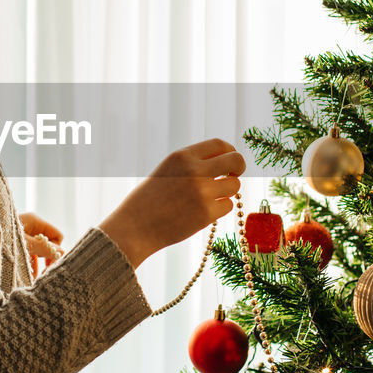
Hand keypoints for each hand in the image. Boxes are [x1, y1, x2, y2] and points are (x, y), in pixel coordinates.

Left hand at [19, 211, 63, 277]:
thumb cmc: (1, 236)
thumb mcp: (23, 243)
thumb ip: (41, 248)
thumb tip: (61, 252)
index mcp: (35, 221)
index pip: (57, 235)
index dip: (56, 249)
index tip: (49, 263)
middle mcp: (31, 227)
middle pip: (48, 244)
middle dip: (47, 259)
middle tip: (44, 274)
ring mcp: (24, 235)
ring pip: (38, 252)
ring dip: (37, 266)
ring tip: (34, 280)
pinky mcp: (16, 243)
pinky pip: (27, 254)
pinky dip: (29, 264)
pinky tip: (28, 276)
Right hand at [98, 137, 244, 269]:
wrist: (134, 227)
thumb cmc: (150, 200)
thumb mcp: (168, 170)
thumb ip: (193, 163)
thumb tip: (225, 161)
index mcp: (182, 156)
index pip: (220, 144)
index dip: (230, 152)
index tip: (228, 162)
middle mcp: (194, 170)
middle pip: (236, 160)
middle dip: (239, 168)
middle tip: (232, 176)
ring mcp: (202, 192)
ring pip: (235, 186)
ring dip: (227, 192)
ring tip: (210, 198)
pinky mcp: (206, 213)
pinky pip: (228, 206)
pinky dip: (220, 209)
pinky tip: (203, 212)